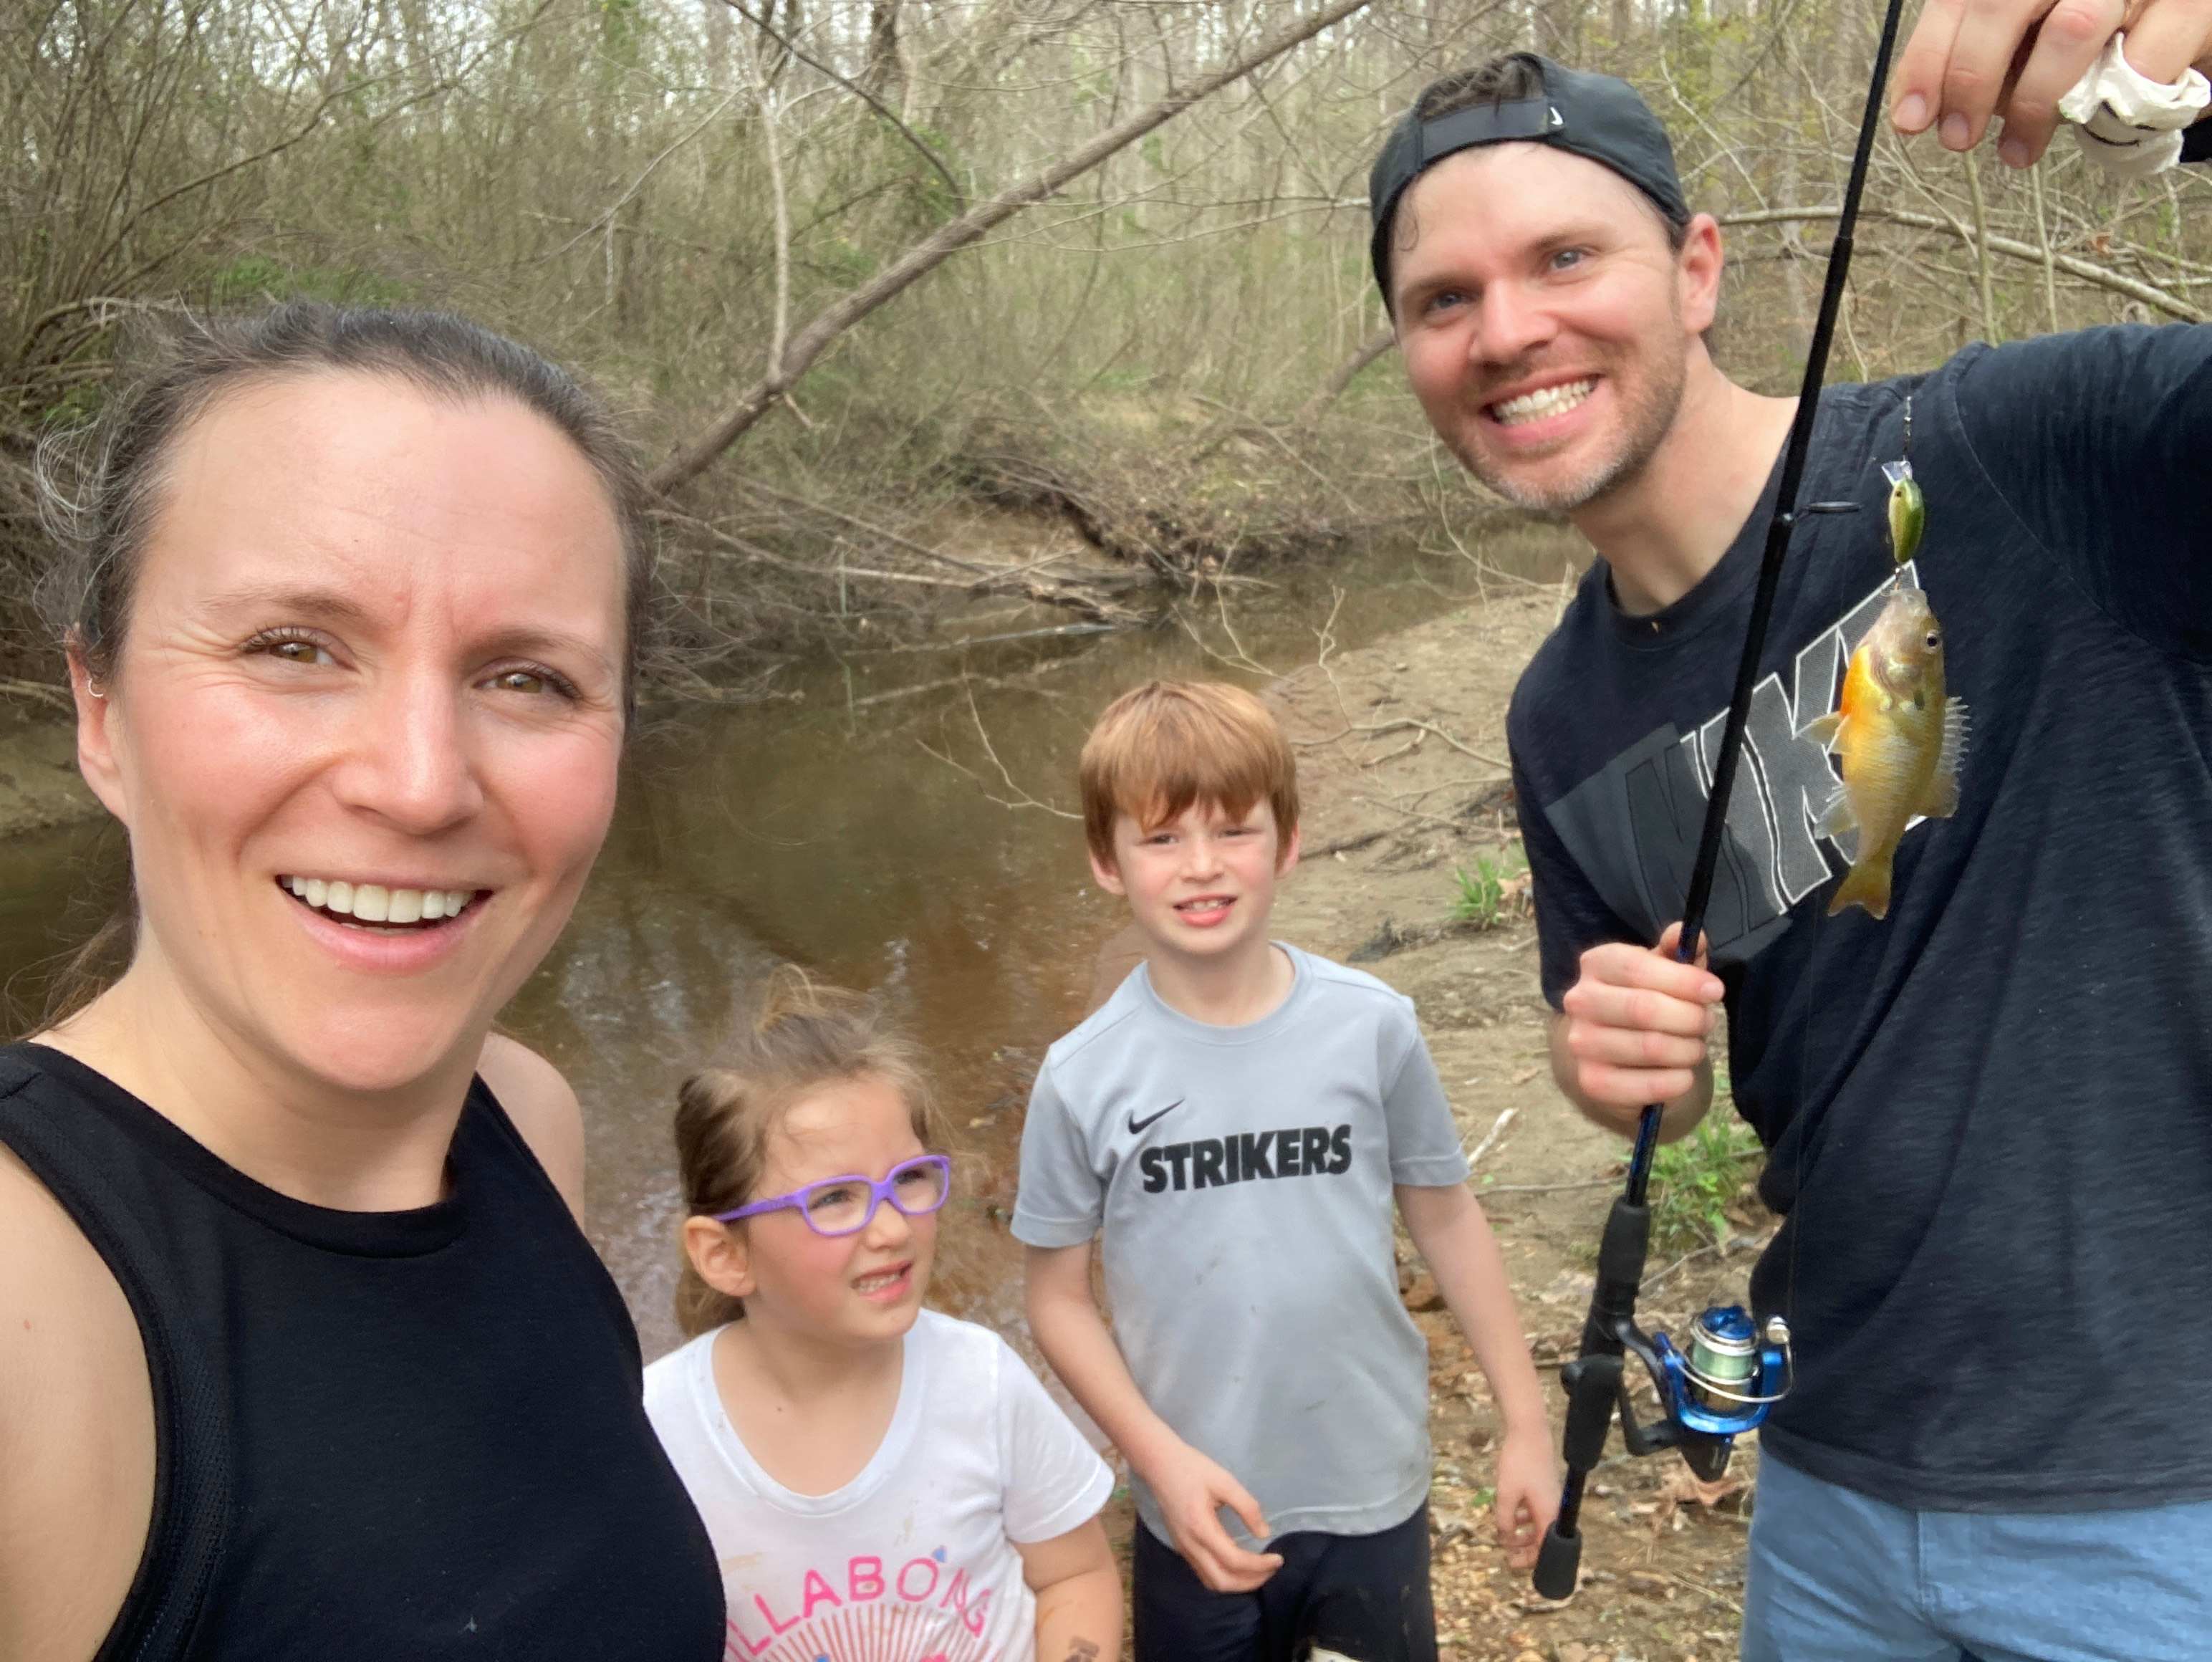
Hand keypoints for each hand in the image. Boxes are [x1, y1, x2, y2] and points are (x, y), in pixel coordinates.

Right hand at [1142, 1441, 1283, 1593]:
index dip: (1260, 1565)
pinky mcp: (1182, 1547)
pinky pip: (1204, 1573)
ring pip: (1212, 1582)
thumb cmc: (1192, 1468)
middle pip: (1222, 1582)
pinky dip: (1225, 1577)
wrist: (1159, 1464)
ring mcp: (1183, 1549)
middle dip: (1250, 1582)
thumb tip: (1264, 1534)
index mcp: (1201, 1529)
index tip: (1278, 1559)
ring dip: (1238, 1584)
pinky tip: (1238, 1566)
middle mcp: (1190, 1546)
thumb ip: (1247, 1507)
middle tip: (1271, 1570)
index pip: (1234, 1561)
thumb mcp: (1225, 1481)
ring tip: (1258, 1571)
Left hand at [1491, 1423, 1561, 1571]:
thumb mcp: (1506, 1495)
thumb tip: (1505, 1539)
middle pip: (1542, 1540)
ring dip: (1522, 1533)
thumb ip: (1505, 1520)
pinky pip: (1536, 1512)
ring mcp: (1549, 1500)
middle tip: (1506, 1554)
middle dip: (1524, 1549)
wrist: (1529, 1434)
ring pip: (1538, 1526)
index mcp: (1548, 1516)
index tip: (1512, 1563)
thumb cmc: (1518, 1464)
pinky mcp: (1544, 1490)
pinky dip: (1524, 1517)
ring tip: (1504, 1534)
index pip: (1543, 1550)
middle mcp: (1553, 1511)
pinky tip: (1510, 1514)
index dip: (1529, 1561)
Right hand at [1557, 922, 1721, 1110]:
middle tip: (1706, 1022)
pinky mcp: (1592, 1082)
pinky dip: (1678, 1081)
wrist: (1614, 1053)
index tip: (1715, 990)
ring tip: (1693, 1047)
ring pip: (1651, 1047)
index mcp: (1597, 963)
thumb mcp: (1664, 969)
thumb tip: (1694, 937)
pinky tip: (1681, 1073)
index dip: (1684, 980)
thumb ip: (1679, 951)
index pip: (1638, 968)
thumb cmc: (1646, 1000)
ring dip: (1688, 1050)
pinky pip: (1649, 1085)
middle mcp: (1580, 1001)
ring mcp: (1581, 1043)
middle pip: (1644, 1009)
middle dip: (1690, 1018)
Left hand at [1891, 0, 2211, 167]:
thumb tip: (1927, 109)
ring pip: (2071, 29)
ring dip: (2034, 103)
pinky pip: (2144, 61)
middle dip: (1970, 79)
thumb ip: (1985, 58)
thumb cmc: (2101, 30)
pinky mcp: (2192, 6)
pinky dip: (2112, 103)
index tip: (1911, 118)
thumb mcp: (2031, 38)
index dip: (1929, 58)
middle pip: (2002, 4)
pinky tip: (2098, 121)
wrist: (2190, 17)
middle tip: (1959, 137)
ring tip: (2018, 151)